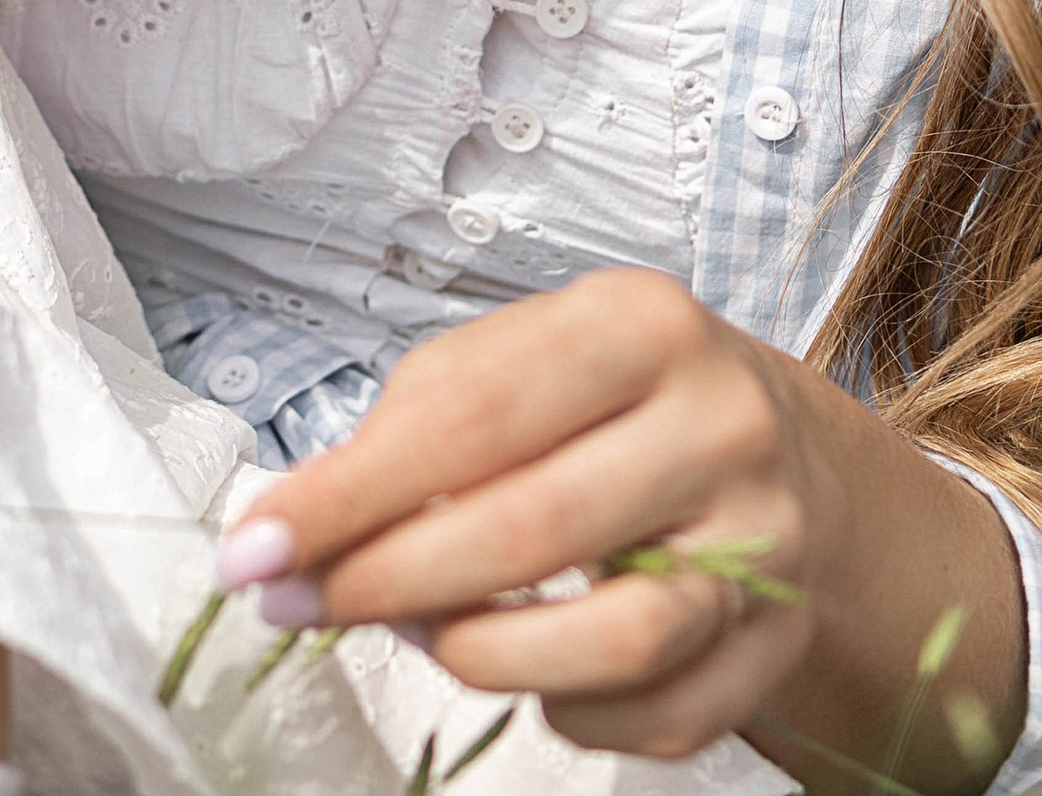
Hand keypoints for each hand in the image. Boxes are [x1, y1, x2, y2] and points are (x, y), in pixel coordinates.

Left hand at [214, 275, 1022, 795]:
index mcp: (640, 323)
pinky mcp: (779, 644)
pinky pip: (655, 716)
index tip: (257, 543)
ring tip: (421, 631)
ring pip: (612, 637)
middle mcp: (718, 422)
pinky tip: (529, 668)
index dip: (352, 489)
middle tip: (302, 603)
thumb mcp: (525, 359)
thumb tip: (297, 524)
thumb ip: (416, 424)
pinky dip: (565, 708)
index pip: (473, 413)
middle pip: (532, 527)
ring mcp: (764, 541)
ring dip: (480, 651)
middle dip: (388, 578)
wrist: (785, 457)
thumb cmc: (612, 401)